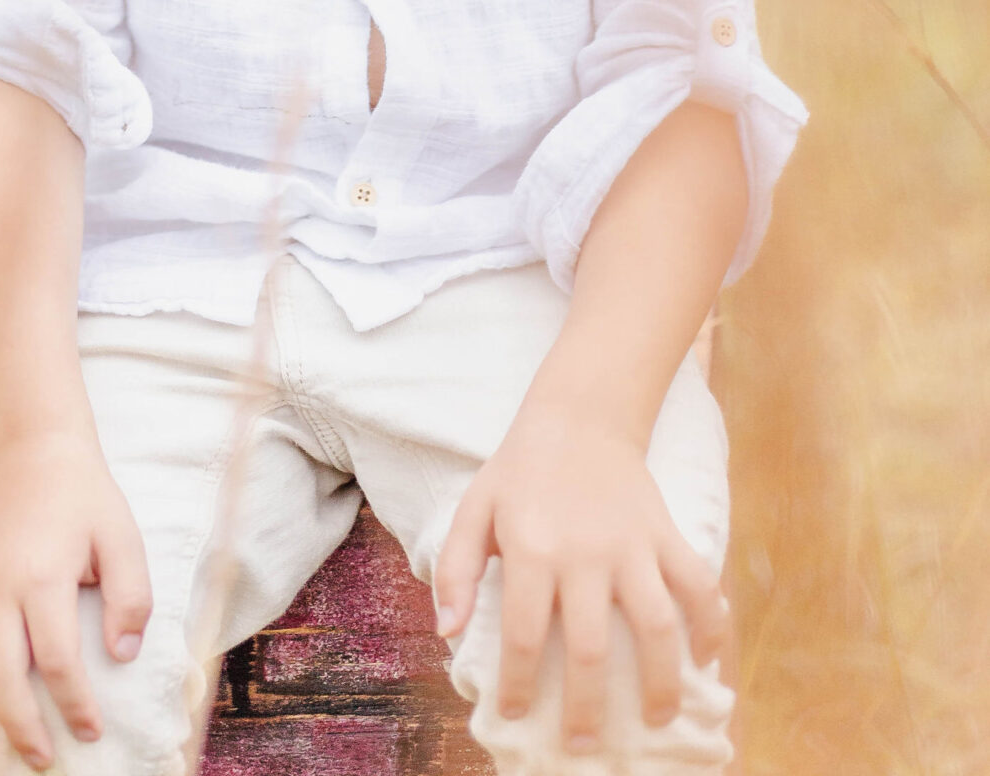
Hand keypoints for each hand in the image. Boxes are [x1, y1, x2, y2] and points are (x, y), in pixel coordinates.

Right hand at [0, 429, 152, 771]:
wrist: (31, 446)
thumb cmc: (82, 497)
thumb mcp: (122, 536)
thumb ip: (131, 597)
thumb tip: (123, 655)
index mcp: (41, 575)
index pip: (57, 660)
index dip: (75, 705)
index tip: (90, 732)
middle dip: (16, 726)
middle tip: (38, 759)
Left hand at [432, 407, 729, 753]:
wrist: (580, 414)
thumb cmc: (521, 469)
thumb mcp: (474, 507)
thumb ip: (455, 568)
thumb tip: (446, 632)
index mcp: (530, 548)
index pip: (524, 635)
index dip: (519, 685)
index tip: (516, 715)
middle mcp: (584, 552)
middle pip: (591, 649)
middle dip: (587, 709)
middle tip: (584, 745)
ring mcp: (632, 544)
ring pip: (656, 628)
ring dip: (660, 683)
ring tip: (655, 720)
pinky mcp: (666, 533)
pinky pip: (700, 586)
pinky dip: (710, 627)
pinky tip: (705, 662)